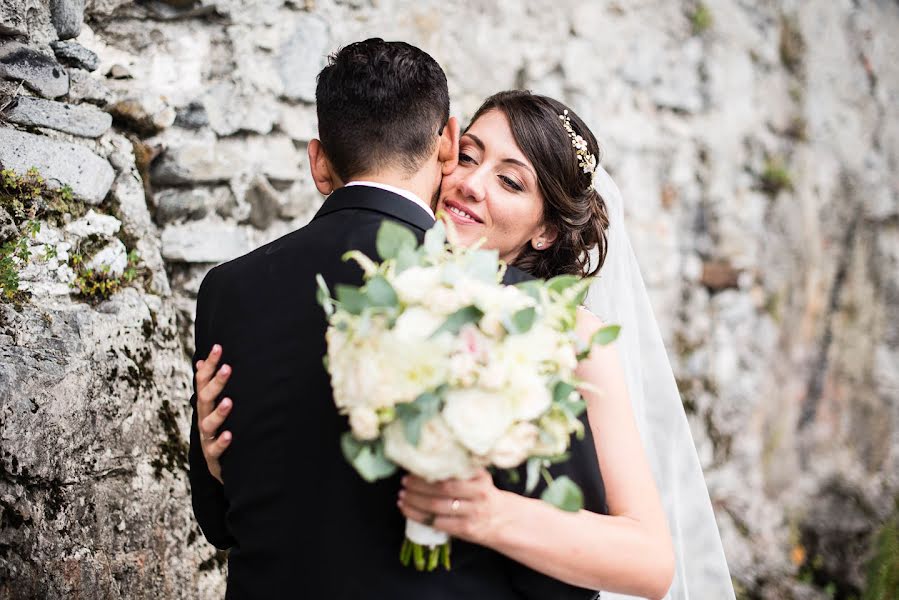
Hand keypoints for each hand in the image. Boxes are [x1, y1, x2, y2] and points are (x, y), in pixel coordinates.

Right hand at [195, 344, 232, 483]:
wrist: (222, 467)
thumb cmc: (219, 431)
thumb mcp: (213, 409)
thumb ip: (209, 387)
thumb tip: (201, 363)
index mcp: (205, 406)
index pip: (203, 382)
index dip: (209, 365)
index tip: (218, 348)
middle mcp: (203, 420)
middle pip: (205, 399)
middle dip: (215, 383)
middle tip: (228, 368)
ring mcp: (207, 438)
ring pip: (208, 424)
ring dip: (219, 413)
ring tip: (229, 402)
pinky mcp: (214, 457)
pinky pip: (215, 449)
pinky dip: (222, 442)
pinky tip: (230, 434)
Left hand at [397, 469, 508, 545]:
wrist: (502, 519)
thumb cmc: (483, 495)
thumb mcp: (479, 478)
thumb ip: (460, 470)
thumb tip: (427, 461)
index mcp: (480, 479)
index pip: (450, 475)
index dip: (429, 473)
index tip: (412, 470)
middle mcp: (478, 495)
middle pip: (442, 490)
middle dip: (418, 487)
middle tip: (404, 483)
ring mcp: (472, 514)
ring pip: (436, 507)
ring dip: (415, 502)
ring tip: (402, 496)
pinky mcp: (465, 530)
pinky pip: (437, 523)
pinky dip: (418, 516)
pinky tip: (407, 510)